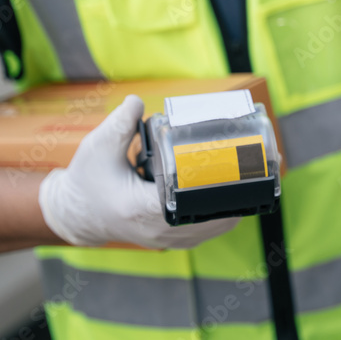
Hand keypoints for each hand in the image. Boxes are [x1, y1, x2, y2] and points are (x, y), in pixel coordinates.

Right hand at [38, 95, 239, 249]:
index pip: (192, 203)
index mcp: (140, 209)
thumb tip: (137, 101)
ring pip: (214, 228)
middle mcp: (158, 230)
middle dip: (241, 193)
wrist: (76, 213)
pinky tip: (238, 193)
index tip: (243, 169)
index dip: (222, 189)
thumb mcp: (98, 147)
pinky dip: (224, 214)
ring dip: (237, 205)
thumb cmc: (87, 181)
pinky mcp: (171, 239)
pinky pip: (206, 231)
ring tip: (259, 176)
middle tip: (264, 163)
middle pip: (213, 217)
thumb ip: (119, 124)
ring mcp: (167, 239)